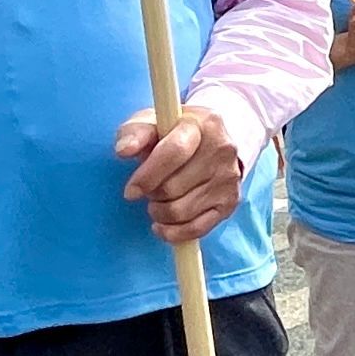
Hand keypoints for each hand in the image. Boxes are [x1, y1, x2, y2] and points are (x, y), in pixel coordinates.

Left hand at [115, 104, 245, 242]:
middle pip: (173, 188)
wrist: (216, 140)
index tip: (131, 190)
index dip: (147, 176)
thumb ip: (134, 133)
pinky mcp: (230, 202)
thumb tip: (124, 150)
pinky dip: (172, 232)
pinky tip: (163, 224)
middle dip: (152, 193)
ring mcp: (228, 179)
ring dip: (159, 212)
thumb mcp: (152, 123)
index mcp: (203, 125)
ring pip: (180, 212)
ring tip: (157, 201)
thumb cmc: (175, 133)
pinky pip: (195, 229)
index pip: (174, 152)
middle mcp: (222, 150)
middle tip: (149, 188)